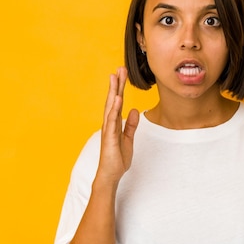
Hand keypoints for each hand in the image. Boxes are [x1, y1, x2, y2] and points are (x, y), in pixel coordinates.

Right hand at [97, 67, 138, 183]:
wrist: (111, 174)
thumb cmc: (117, 158)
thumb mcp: (128, 138)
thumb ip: (131, 125)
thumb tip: (135, 111)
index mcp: (114, 123)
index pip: (118, 102)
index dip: (120, 88)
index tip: (122, 74)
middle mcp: (109, 123)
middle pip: (112, 100)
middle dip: (116, 84)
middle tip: (118, 68)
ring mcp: (108, 129)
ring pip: (110, 106)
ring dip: (113, 91)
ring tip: (115, 77)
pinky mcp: (109, 137)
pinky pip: (112, 120)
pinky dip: (114, 108)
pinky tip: (116, 98)